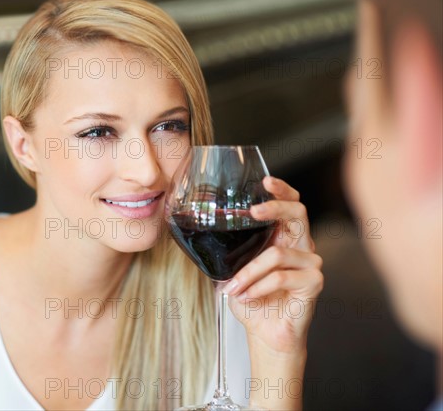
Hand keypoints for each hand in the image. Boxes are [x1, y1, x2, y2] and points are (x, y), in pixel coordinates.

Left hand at [224, 176, 322, 354]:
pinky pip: (281, 276)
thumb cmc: (252, 301)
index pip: (290, 205)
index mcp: (283, 238)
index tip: (265, 181)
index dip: (282, 190)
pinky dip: (258, 287)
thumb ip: (227, 251)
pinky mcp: (314, 282)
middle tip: (253, 211)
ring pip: (276, 253)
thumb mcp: (233, 271)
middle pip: (298, 213)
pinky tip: (248, 296)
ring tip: (234, 288)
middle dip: (275, 207)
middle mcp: (300, 246)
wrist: (264, 333)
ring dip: (249, 272)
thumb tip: (201, 234)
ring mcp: (310, 263)